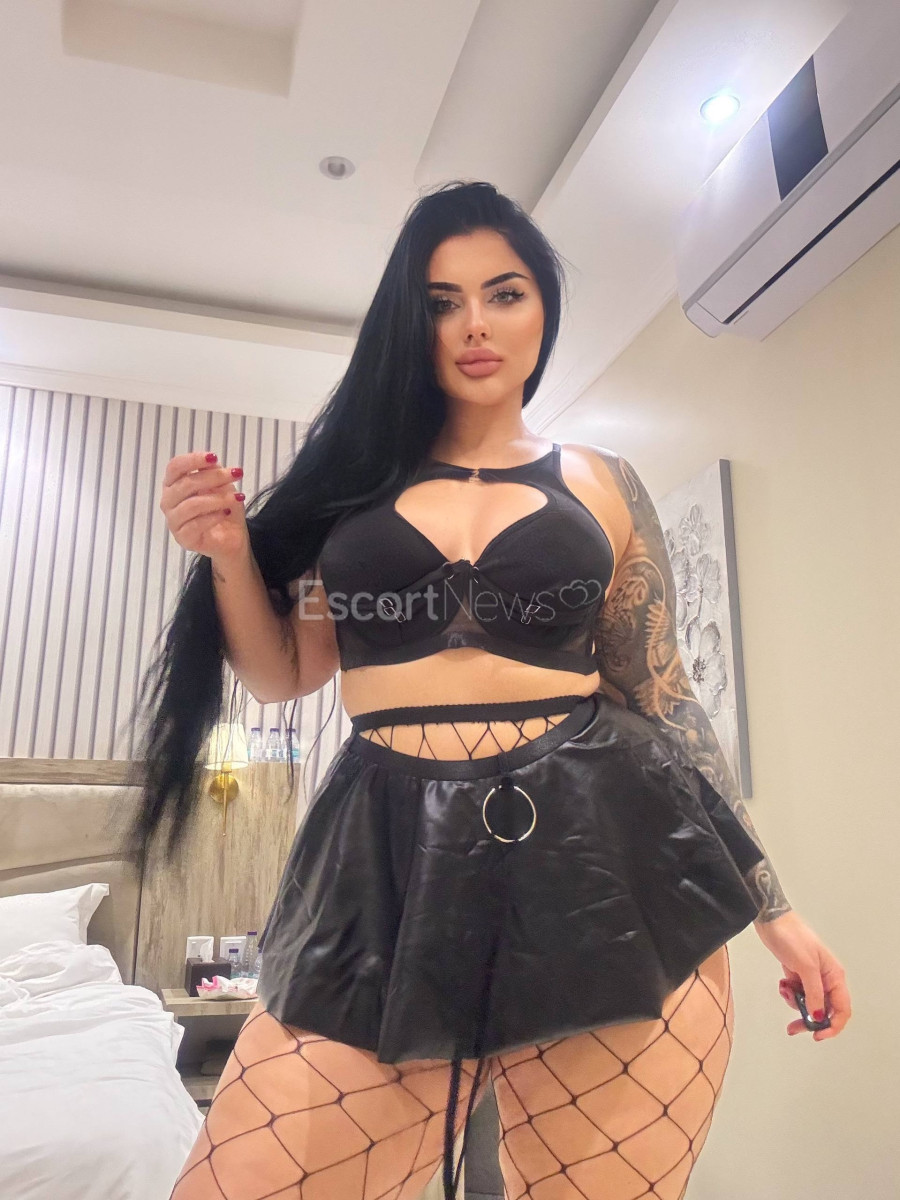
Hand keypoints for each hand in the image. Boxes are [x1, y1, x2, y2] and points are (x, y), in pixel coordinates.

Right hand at [160, 451, 247, 561]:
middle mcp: (168, 501)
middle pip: (186, 484)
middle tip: (236, 475)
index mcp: (172, 484)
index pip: (175, 466)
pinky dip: (214, 516)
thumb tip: (211, 460)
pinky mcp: (183, 538)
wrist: (231, 536)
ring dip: (218, 498)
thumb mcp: (221, 483)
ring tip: (237, 497)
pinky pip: (196, 525)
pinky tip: (227, 512)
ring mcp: (173, 521)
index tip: (214, 457)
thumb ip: (213, 470)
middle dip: (214, 477)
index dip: (193, 459)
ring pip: (192, 505)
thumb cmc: (221, 507)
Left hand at [754, 911, 850, 1040]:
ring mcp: (811, 977)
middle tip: (793, 1028)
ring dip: (796, 1002)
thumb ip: (814, 993)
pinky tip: (783, 983)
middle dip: (809, 1019)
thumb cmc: (792, 938)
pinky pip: (797, 993)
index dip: (833, 1025)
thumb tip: (818, 1017)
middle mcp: (826, 979)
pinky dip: (789, 992)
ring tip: (785, 989)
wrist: (772, 920)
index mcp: (834, 976)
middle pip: (824, 1009)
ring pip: (809, 1003)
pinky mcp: (797, 974)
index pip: (842, 1009)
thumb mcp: (806, 967)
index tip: (817, 1034)